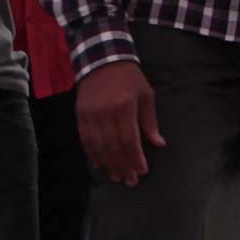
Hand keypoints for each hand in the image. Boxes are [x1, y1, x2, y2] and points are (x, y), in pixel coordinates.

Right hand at [74, 60, 164, 186]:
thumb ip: (150, 121)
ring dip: (107, 164)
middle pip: (113, 147)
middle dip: (122, 166)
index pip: (130, 140)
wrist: (102, 59)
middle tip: (130, 181)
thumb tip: (159, 143)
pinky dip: (92, 154)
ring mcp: (91, 114)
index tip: (142, 171)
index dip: (135, 158)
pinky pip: (85, 139)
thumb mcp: (146, 95)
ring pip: (98, 146)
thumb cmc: (129, 78)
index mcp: (125, 107)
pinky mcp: (80, 114)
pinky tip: (99, 164)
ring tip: (116, 177)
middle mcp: (106, 112)